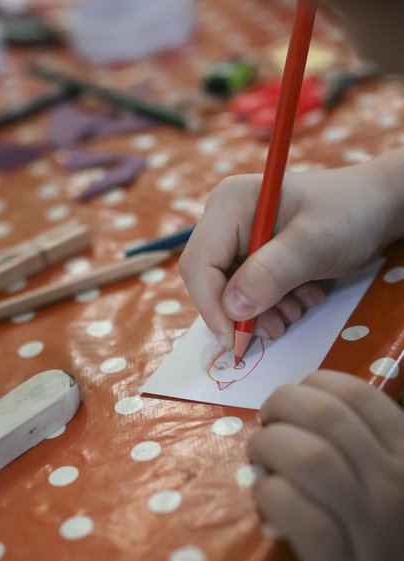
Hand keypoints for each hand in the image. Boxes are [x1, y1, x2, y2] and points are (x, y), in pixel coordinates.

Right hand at [179, 159, 396, 348]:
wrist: (378, 206)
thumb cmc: (349, 214)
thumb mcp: (314, 244)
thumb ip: (271, 273)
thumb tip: (232, 308)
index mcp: (228, 205)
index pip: (198, 264)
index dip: (211, 306)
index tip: (236, 339)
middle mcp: (225, 220)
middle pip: (210, 281)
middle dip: (241, 311)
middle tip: (276, 327)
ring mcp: (238, 237)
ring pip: (229, 291)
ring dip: (261, 311)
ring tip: (298, 309)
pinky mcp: (252, 253)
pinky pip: (247, 290)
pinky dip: (271, 303)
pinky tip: (301, 297)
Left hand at [249, 370, 403, 560]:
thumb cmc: (401, 542)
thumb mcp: (402, 482)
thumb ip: (372, 447)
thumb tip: (311, 408)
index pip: (357, 394)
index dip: (312, 385)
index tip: (291, 402)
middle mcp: (396, 483)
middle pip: (324, 416)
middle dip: (281, 406)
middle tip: (266, 422)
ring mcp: (372, 528)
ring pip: (308, 457)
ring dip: (269, 445)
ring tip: (258, 456)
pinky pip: (297, 513)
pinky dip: (271, 494)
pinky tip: (265, 497)